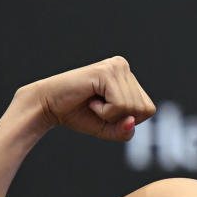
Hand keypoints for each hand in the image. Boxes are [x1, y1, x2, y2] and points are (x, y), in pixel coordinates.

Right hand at [24, 56, 156, 140]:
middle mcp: (124, 67)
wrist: (48, 106)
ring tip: (93, 103)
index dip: (128, 119)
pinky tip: (91, 101)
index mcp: (128, 77)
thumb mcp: (108, 128)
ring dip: (110, 114)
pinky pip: (120, 105)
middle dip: (119, 118)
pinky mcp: (106, 72)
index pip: (148, 109)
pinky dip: (105, 112)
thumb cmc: (78, 114)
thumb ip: (124, 130)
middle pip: (143, 109)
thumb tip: (131, 120)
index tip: (106, 111)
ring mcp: (116, 66)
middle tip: (97, 107)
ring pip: (132, 108)